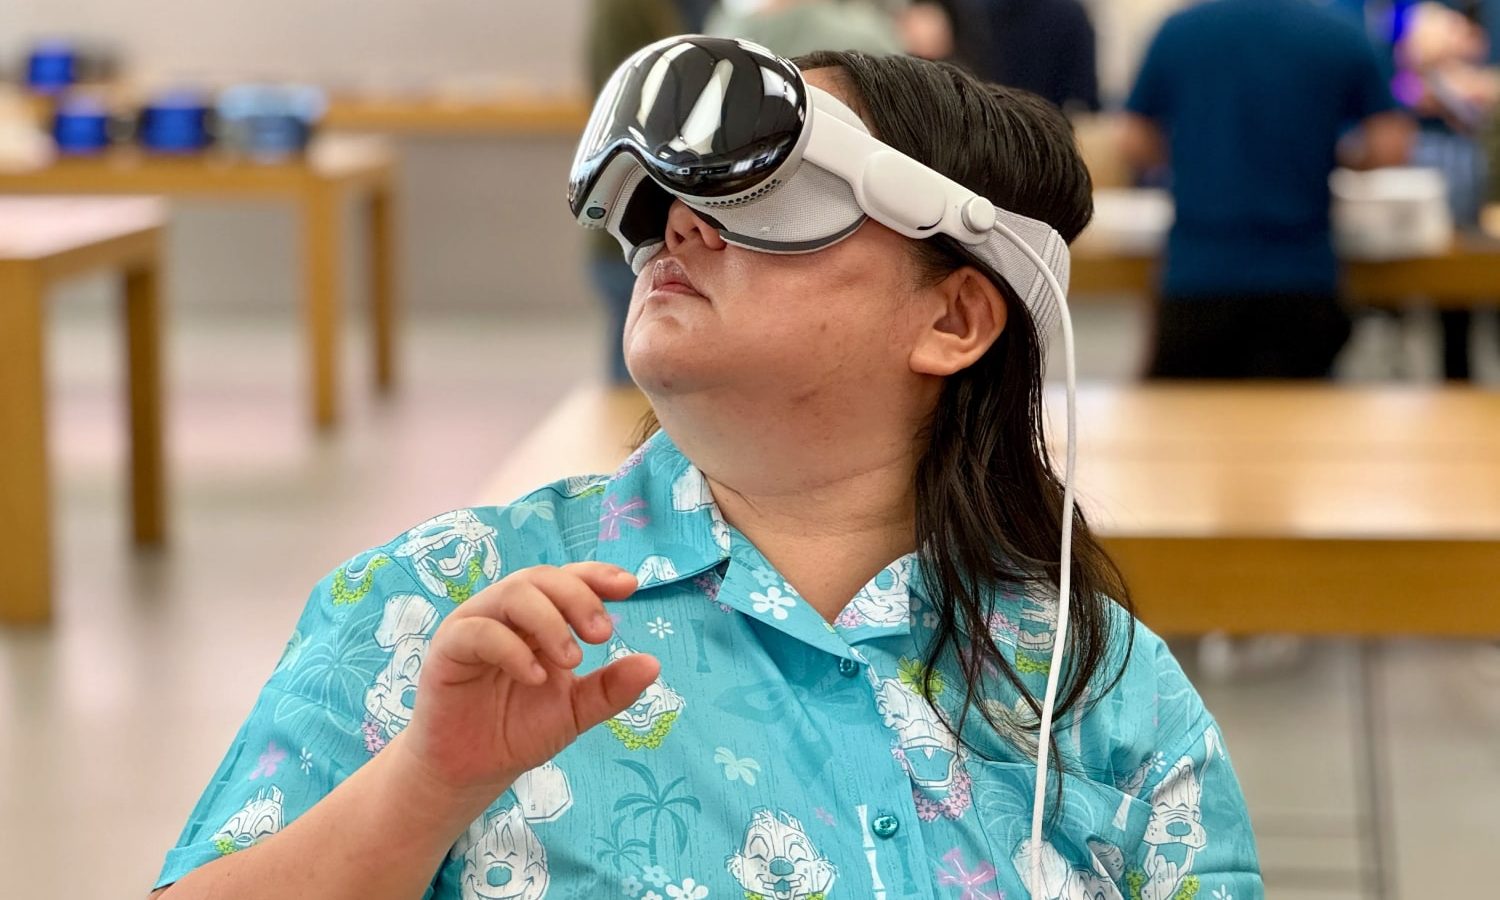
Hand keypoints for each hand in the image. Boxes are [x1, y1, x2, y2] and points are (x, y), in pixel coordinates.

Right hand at [392, 562, 657, 801]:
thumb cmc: (518, 731)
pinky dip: (512, 648)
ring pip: (513, 593)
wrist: (471, 772)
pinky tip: (536, 677)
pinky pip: (479, 631)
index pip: (567, 580)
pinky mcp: (448, 648)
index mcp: (538, 619)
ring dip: (549, 620)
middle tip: (604, 634)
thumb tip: (654, 664)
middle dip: (579, 597)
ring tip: (573, 660)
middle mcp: (506, 614)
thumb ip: (610, 688)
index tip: (630, 587)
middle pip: (542, 578)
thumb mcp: (576, 710)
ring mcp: (475, 625)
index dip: (597, 575)